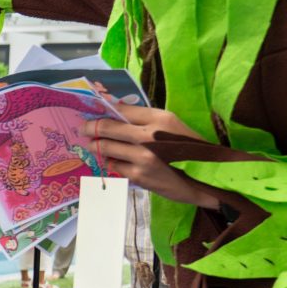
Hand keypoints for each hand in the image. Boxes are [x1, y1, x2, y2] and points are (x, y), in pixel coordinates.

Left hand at [90, 106, 223, 209]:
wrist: (203, 177)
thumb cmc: (186, 148)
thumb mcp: (170, 125)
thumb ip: (144, 119)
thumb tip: (114, 111)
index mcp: (159, 118)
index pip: (120, 109)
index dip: (102, 110)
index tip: (91, 111)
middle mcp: (149, 136)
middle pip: (107, 127)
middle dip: (90, 127)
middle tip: (82, 128)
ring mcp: (142, 157)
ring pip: (105, 147)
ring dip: (95, 145)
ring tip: (92, 144)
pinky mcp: (138, 175)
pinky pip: (113, 165)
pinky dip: (110, 162)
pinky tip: (111, 160)